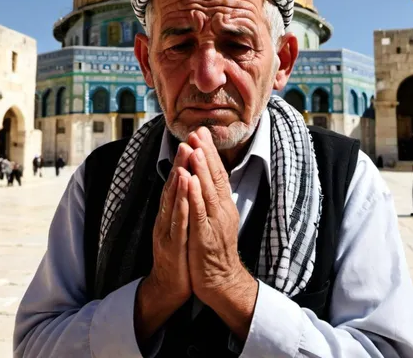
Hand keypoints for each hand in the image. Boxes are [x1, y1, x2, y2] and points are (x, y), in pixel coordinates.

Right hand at [134, 144, 192, 341]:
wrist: (170, 286)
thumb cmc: (179, 253)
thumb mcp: (181, 225)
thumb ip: (182, 205)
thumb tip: (188, 183)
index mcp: (171, 212)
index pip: (178, 183)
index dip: (184, 163)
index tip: (192, 143)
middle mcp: (166, 218)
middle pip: (174, 188)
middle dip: (180, 164)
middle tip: (185, 142)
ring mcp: (167, 231)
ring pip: (173, 202)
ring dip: (178, 180)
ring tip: (183, 160)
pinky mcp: (173, 247)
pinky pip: (179, 224)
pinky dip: (182, 206)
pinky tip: (186, 193)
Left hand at [186, 127, 256, 339]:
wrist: (221, 280)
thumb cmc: (215, 248)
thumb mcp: (216, 218)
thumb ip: (212, 197)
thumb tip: (206, 177)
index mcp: (222, 204)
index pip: (217, 173)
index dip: (209, 153)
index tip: (201, 133)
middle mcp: (221, 209)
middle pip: (215, 176)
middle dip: (206, 153)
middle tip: (199, 132)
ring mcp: (215, 222)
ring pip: (208, 191)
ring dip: (202, 169)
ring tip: (196, 148)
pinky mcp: (205, 236)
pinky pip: (199, 213)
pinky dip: (195, 195)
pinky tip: (190, 180)